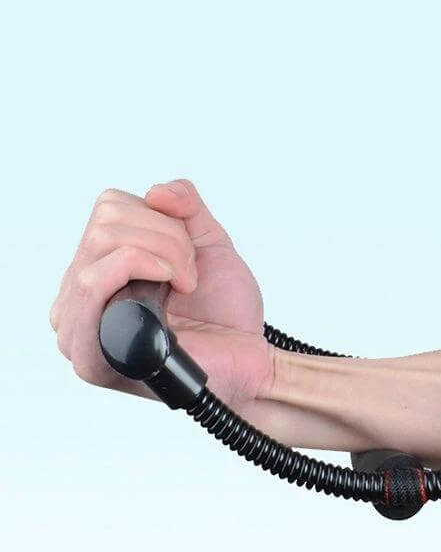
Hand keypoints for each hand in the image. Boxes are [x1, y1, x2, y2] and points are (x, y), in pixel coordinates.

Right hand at [50, 179, 270, 406]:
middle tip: (190, 275)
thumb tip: (156, 192)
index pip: (108, 211)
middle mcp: (81, 297)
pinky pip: (93, 282)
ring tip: (184, 286)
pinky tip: (170, 288)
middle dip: (167, 238)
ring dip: (163, 254)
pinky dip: (140, 265)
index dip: (161, 221)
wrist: (248, 359)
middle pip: (104, 224)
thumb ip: (184, 206)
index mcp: (101, 271)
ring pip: (101, 244)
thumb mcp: (208, 243)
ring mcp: (80, 326)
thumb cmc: (226, 314)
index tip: (190, 258)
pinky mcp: (91, 352)